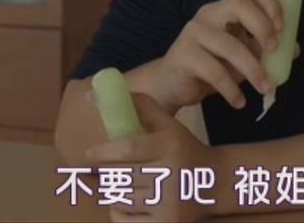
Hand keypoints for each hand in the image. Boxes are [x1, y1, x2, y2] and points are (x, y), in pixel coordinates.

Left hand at [86, 93, 218, 221]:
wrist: (214, 182)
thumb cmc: (184, 149)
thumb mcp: (169, 125)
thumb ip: (142, 108)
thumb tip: (104, 94)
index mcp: (170, 146)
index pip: (128, 149)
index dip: (104, 151)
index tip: (89, 153)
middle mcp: (171, 174)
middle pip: (121, 175)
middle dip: (107, 172)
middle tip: (105, 168)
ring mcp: (168, 202)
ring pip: (120, 197)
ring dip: (113, 190)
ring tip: (119, 183)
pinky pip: (125, 219)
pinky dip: (118, 211)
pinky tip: (126, 202)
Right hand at [157, 0, 297, 110]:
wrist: (171, 84)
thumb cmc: (212, 66)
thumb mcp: (244, 56)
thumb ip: (265, 50)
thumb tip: (293, 50)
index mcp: (228, 8)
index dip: (272, 4)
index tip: (283, 28)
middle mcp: (210, 13)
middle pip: (239, 4)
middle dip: (262, 26)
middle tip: (273, 50)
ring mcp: (194, 32)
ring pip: (229, 44)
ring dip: (253, 69)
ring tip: (265, 88)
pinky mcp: (183, 54)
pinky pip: (213, 71)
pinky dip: (231, 89)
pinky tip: (239, 101)